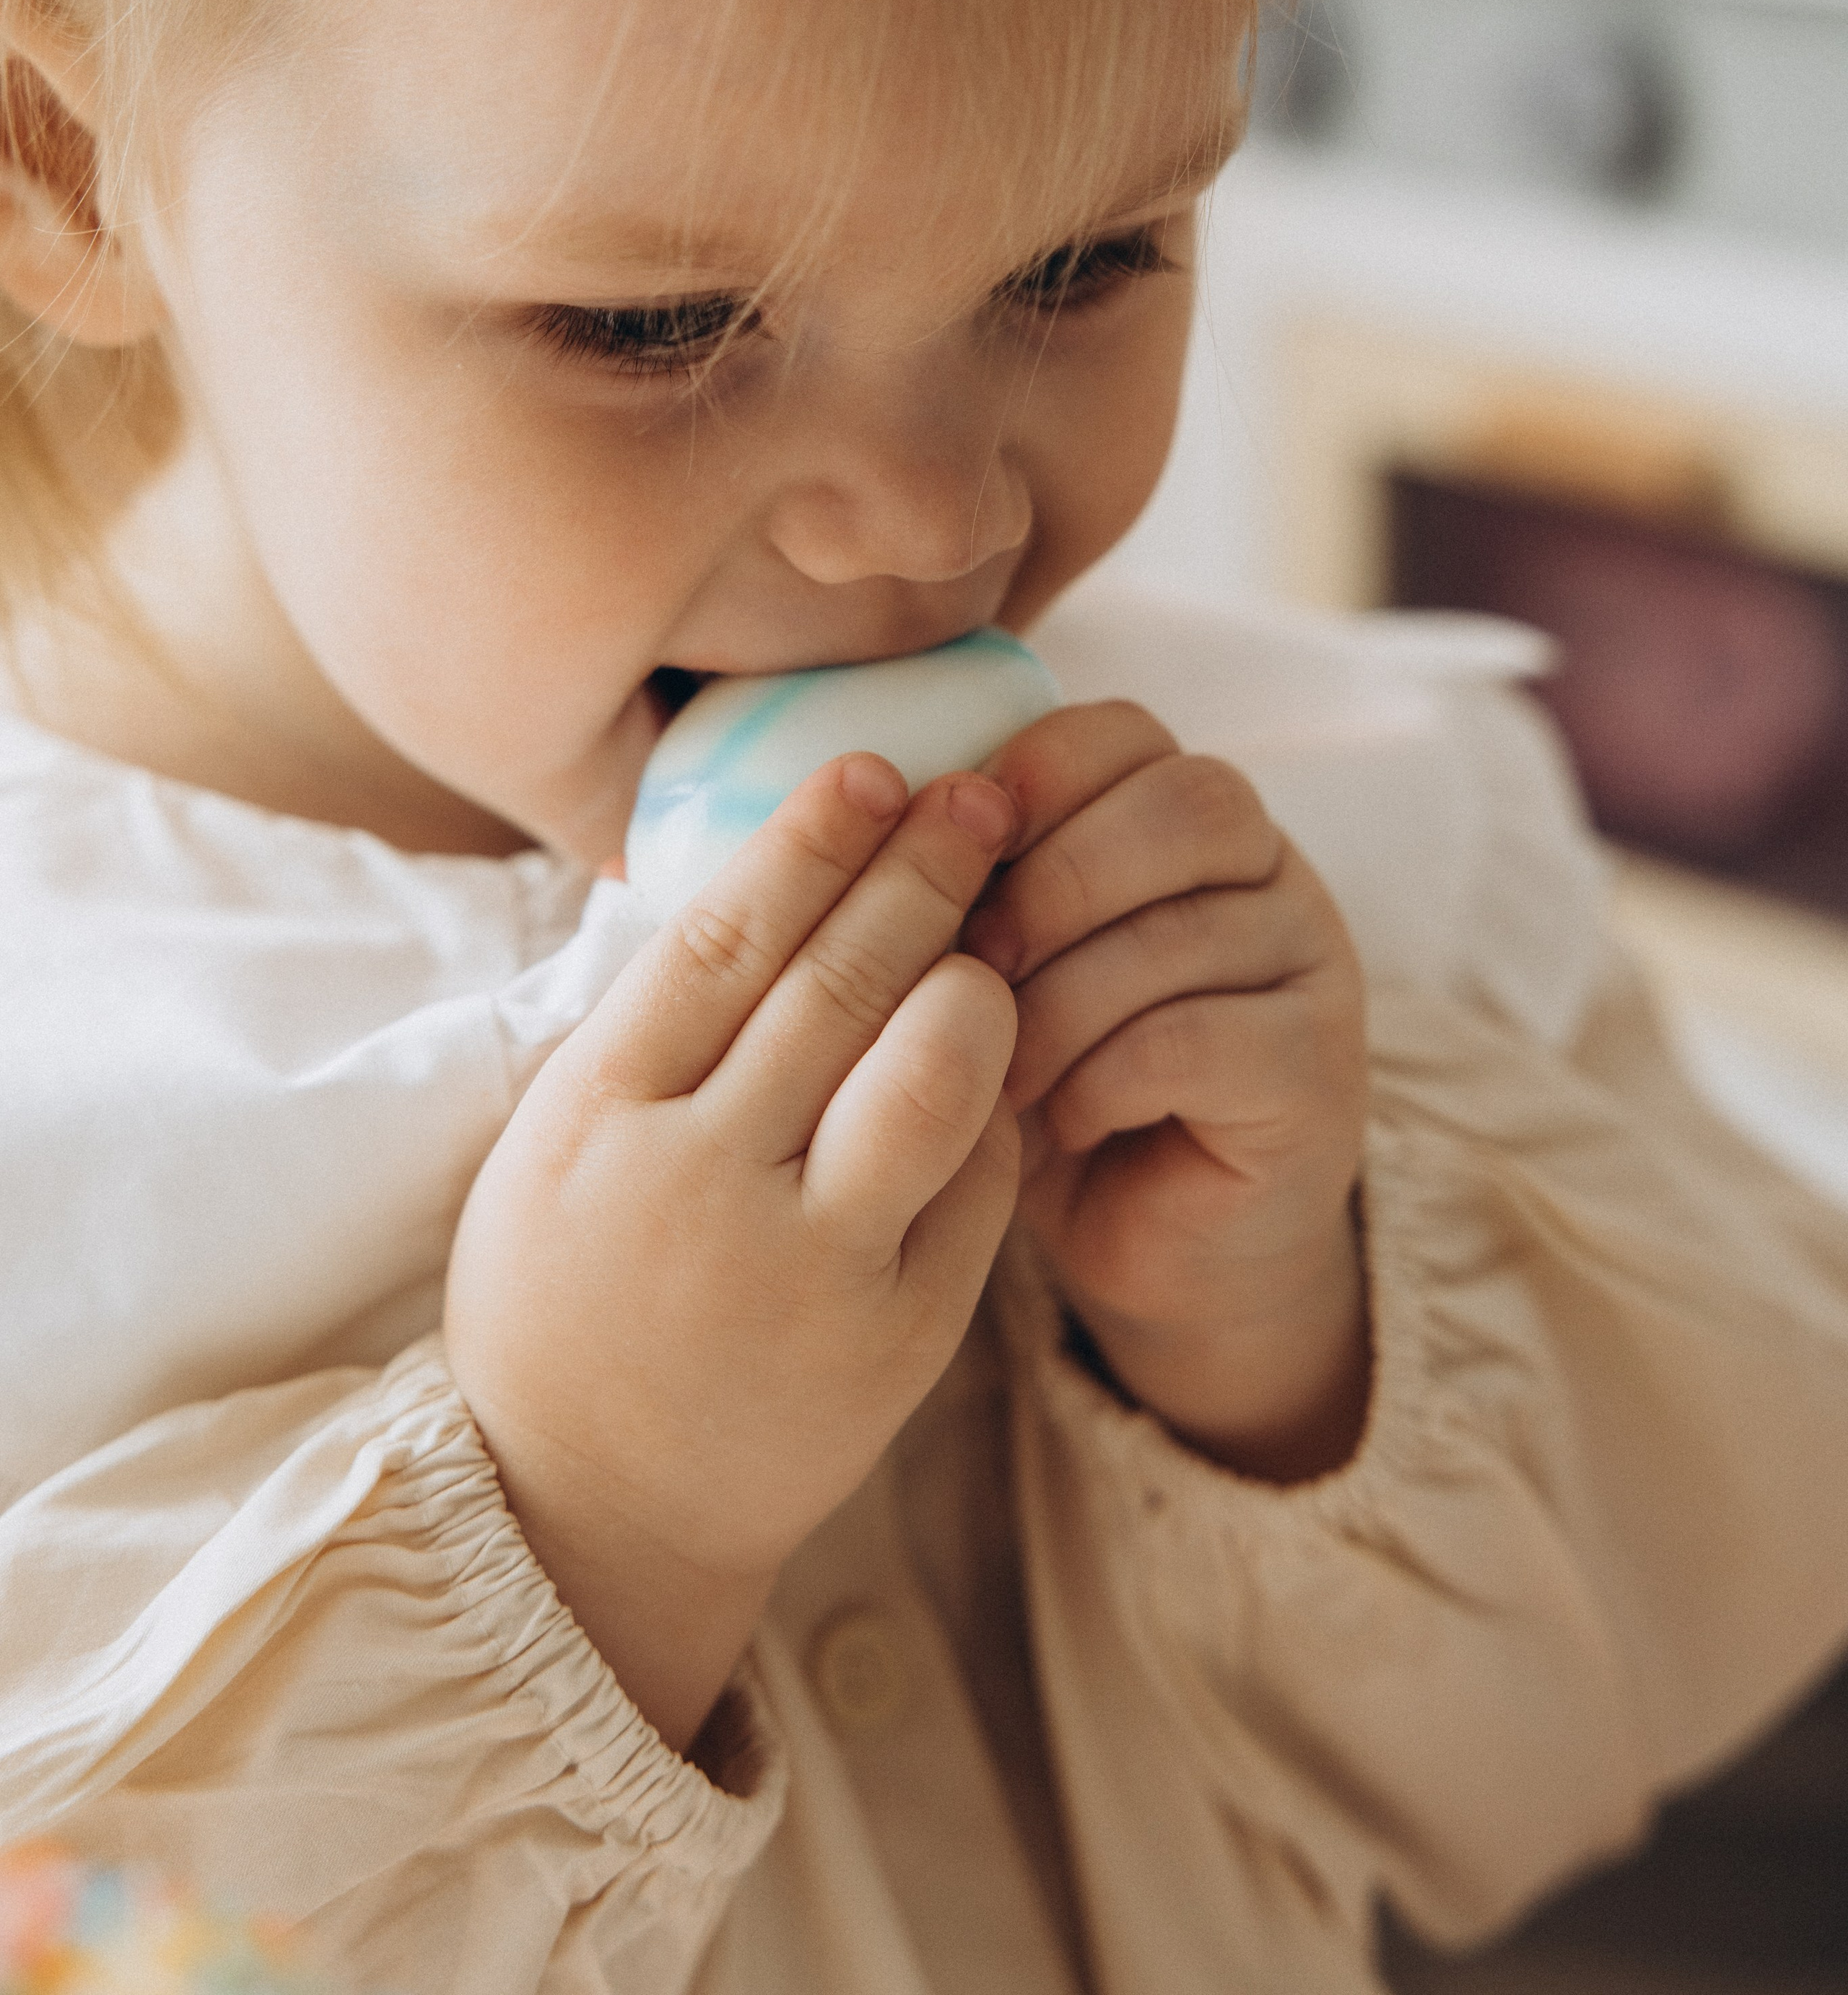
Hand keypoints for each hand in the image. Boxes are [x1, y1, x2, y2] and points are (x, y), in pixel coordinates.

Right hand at [444, 755, 1020, 1756]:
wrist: (588, 1510)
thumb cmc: (568, 1291)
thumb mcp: (557, 1144)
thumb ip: (653, 1026)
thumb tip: (774, 872)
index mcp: (598, 1121)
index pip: (723, 942)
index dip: (810, 842)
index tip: (873, 768)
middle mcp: (701, 1187)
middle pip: (838, 986)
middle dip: (920, 873)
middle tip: (978, 798)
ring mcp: (808, 1268)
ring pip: (931, 1076)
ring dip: (977, 977)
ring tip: (996, 923)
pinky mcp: (897, 1338)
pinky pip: (978, 1182)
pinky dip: (995, 1101)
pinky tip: (997, 1049)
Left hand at [962, 703, 1368, 1481]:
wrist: (1157, 1246)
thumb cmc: (1052, 1085)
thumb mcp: (1000, 969)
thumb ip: (977, 883)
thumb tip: (886, 823)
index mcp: (1187, 815)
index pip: (1123, 731)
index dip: (1029, 776)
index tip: (946, 852)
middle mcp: (1272, 868)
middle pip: (1182, 804)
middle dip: (1052, 882)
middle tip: (971, 968)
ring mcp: (1311, 963)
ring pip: (1181, 929)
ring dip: (1060, 1002)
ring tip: (995, 1070)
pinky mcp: (1318, 1068)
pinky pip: (1198, 1038)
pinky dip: (1103, 1078)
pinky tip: (1063, 1119)